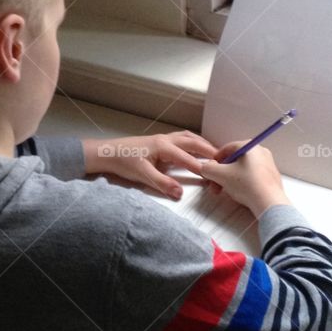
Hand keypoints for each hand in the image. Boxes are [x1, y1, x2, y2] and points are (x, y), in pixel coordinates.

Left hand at [82, 131, 218, 198]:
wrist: (107, 153)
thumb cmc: (123, 162)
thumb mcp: (142, 175)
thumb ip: (162, 183)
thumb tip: (180, 193)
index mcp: (162, 146)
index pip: (186, 157)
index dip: (200, 166)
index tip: (213, 175)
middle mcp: (165, 139)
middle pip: (192, 142)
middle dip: (208, 150)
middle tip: (224, 159)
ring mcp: (163, 139)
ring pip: (188, 137)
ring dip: (202, 143)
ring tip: (216, 152)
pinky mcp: (160, 142)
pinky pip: (182, 139)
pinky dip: (194, 142)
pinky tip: (197, 148)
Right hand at [197, 141, 288, 216]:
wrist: (268, 202)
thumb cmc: (248, 185)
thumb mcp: (220, 175)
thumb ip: (208, 169)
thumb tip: (206, 167)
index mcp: (249, 146)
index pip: (226, 149)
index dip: (215, 161)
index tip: (211, 170)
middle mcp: (260, 152)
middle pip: (234, 160)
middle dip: (222, 174)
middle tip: (217, 184)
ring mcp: (267, 164)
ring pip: (242, 169)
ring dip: (231, 179)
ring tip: (228, 191)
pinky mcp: (271, 176)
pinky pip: (252, 176)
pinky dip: (244, 183)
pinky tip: (241, 193)